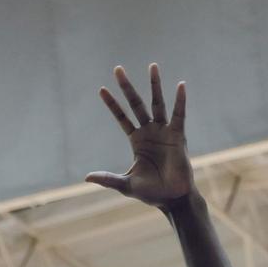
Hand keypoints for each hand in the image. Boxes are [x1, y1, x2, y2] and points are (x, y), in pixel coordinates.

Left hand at [85, 64, 191, 208]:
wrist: (172, 200)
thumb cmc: (151, 193)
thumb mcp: (125, 184)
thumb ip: (108, 178)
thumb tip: (86, 177)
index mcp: (137, 141)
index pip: (122, 117)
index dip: (112, 104)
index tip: (101, 89)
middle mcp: (150, 132)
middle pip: (136, 104)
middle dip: (127, 87)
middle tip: (118, 69)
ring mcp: (164, 132)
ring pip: (157, 104)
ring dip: (154, 85)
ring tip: (152, 66)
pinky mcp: (178, 136)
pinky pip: (179, 115)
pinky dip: (180, 101)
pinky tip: (180, 86)